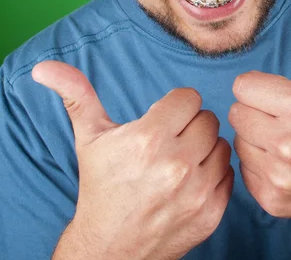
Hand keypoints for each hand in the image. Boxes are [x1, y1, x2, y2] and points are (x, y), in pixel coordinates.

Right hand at [32, 61, 233, 259]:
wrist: (108, 249)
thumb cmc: (100, 186)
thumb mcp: (89, 137)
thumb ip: (76, 94)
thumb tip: (45, 67)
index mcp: (148, 138)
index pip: (189, 98)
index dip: (175, 107)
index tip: (162, 121)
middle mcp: (175, 164)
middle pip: (207, 119)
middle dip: (189, 126)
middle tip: (169, 142)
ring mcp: (196, 191)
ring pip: (221, 145)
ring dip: (203, 150)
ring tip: (179, 162)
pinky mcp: (211, 213)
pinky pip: (228, 173)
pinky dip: (213, 174)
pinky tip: (190, 182)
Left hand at [228, 0, 290, 225]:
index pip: (243, 86)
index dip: (259, 88)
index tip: (278, 97)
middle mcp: (288, 142)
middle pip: (236, 112)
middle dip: (255, 112)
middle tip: (280, 119)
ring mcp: (278, 174)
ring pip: (237, 140)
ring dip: (254, 138)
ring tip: (280, 141)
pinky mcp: (270, 199)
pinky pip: (241, 168)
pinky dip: (255, 164)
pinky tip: (278, 163)